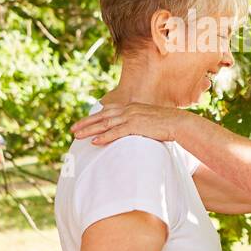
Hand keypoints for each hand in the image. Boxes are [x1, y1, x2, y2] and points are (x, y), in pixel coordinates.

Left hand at [71, 102, 186, 144]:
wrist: (178, 123)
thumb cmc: (165, 124)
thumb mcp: (147, 120)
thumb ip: (136, 122)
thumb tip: (129, 129)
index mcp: (130, 107)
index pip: (106, 111)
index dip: (92, 118)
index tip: (81, 124)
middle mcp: (128, 110)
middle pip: (101, 116)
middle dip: (86, 123)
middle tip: (73, 130)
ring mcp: (131, 117)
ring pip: (105, 124)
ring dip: (90, 130)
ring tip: (78, 137)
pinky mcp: (135, 126)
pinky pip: (116, 132)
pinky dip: (104, 137)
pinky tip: (94, 142)